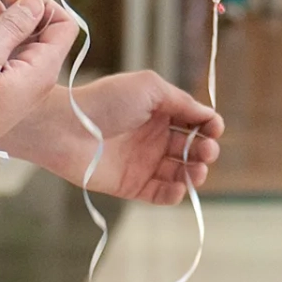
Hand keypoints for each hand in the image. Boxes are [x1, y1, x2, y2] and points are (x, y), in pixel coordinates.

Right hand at [0, 0, 77, 185]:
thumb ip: (14, 24)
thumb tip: (36, 2)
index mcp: (41, 69)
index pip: (63, 24)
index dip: (43, 4)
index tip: (14, 0)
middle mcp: (35, 75)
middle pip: (37, 24)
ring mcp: (16, 81)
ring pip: (14, 32)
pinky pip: (1, 47)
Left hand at [50, 71, 223, 204]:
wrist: (66, 127)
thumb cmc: (105, 100)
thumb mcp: (149, 87)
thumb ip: (180, 101)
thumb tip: (208, 114)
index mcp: (159, 111)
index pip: (194, 121)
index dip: (208, 125)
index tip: (215, 129)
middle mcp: (154, 137)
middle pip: (191, 148)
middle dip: (205, 151)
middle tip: (207, 152)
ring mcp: (144, 162)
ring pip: (180, 173)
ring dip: (195, 173)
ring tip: (196, 171)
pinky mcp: (132, 185)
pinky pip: (160, 194)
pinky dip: (174, 194)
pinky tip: (179, 187)